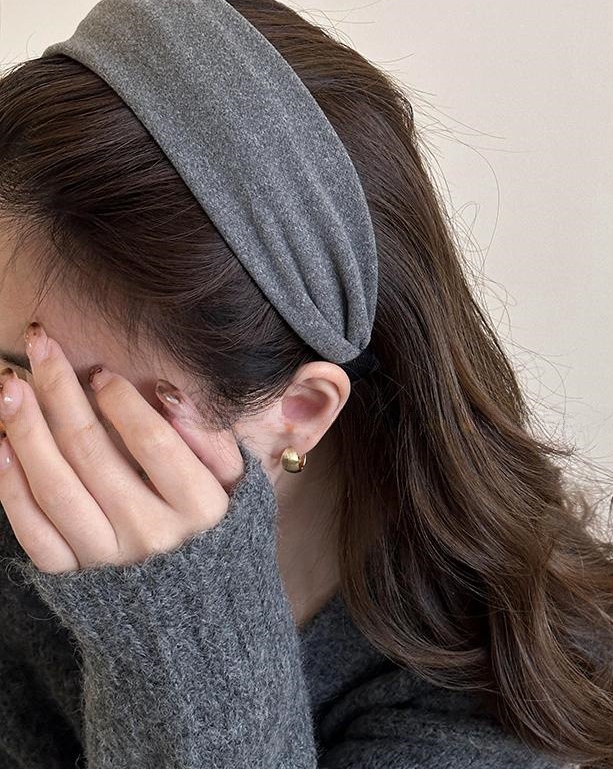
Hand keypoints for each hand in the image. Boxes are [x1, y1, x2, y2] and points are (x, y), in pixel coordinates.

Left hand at [0, 322, 244, 573]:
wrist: (200, 615)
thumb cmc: (220, 534)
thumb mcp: (239, 484)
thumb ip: (211, 438)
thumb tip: (167, 391)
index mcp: (201, 510)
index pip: (154, 444)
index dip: (121, 403)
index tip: (101, 372)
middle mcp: (153, 536)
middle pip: (94, 454)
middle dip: (62, 392)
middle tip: (41, 346)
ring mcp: (110, 560)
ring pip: (56, 487)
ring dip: (26, 429)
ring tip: (10, 384)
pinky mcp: (76, 580)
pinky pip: (33, 531)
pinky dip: (10, 486)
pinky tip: (0, 442)